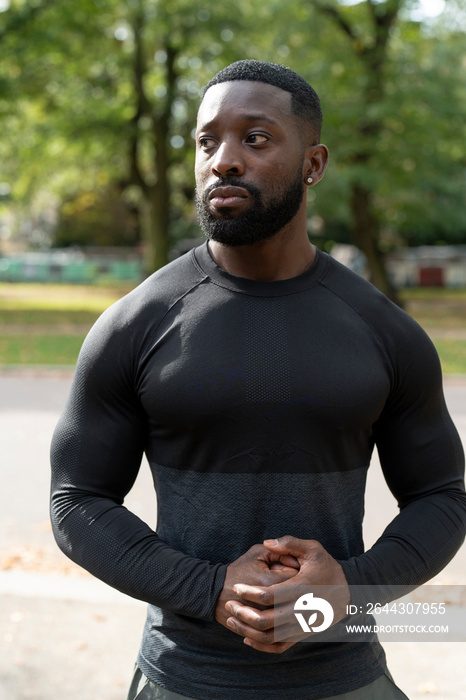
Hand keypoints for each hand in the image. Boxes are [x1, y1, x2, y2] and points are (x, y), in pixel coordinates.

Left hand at [224, 536, 349, 653]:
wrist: (349, 591)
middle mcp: (302, 610)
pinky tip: (247, 638)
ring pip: (270, 637)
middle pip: (266, 620)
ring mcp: (303, 625)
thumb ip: (289, 544)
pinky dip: (262, 646)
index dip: (249, 593)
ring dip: (248, 631)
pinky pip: (280, 646)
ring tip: (232, 620)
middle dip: (243, 613)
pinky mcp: (303, 634)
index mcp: (302, 588)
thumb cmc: (327, 567)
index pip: (269, 595)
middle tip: (229, 605)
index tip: (236, 588)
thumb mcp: (313, 549)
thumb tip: (267, 542)